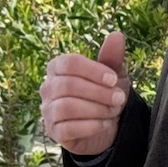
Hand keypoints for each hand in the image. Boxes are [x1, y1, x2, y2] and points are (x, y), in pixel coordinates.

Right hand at [41, 31, 129, 155]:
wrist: (103, 126)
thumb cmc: (103, 94)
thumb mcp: (112, 75)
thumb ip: (112, 56)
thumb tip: (117, 35)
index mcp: (57, 68)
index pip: (69, 63)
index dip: (93, 70)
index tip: (114, 79)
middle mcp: (47, 88)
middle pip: (68, 85)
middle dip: (99, 93)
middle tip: (120, 99)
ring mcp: (48, 111)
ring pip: (67, 107)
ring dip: (96, 109)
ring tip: (113, 112)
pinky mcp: (54, 132)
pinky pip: (68, 128)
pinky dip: (91, 126)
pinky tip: (105, 124)